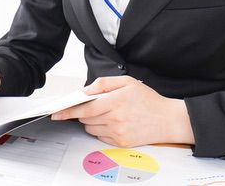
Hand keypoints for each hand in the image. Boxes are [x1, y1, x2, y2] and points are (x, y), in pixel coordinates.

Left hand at [50, 76, 194, 146]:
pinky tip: (113, 122)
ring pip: (91, 128)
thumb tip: (86, 90)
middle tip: (93, 106)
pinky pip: (100, 136)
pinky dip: (100, 129)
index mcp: (115, 101)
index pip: (84, 108)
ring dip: (92, 120)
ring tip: (107, 113)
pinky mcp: (120, 142)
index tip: (57, 113)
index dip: (68, 110)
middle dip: (83, 112)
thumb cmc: (148, 99)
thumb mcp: (127, 82)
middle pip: (85, 118)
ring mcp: (117, 132)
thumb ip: (104, 83)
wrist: (167, 120)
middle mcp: (115, 118)